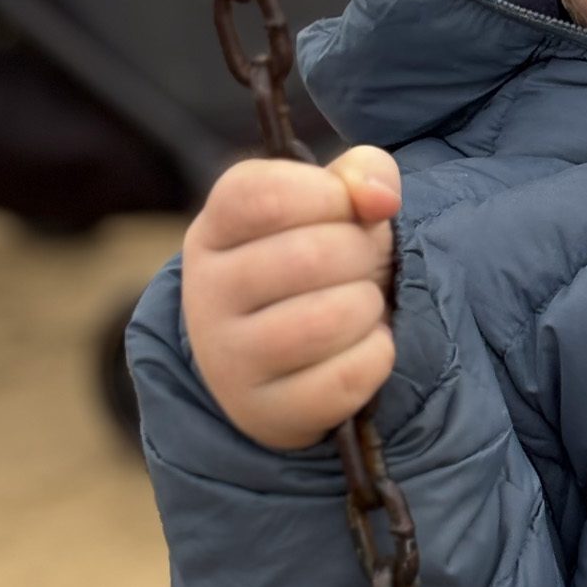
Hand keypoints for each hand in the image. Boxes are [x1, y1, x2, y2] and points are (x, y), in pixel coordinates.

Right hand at [181, 145, 400, 449]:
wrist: (289, 358)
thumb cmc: (318, 264)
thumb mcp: (333, 207)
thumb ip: (361, 175)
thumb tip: (379, 197)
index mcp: (217, 226)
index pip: (265, 193)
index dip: (329, 196)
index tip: (349, 210)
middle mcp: (207, 291)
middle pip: (311, 255)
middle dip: (364, 255)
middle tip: (363, 266)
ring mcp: (229, 358)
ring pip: (329, 319)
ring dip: (369, 308)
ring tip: (360, 308)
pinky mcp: (266, 411)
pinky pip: (348, 377)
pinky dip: (377, 356)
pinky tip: (362, 348)